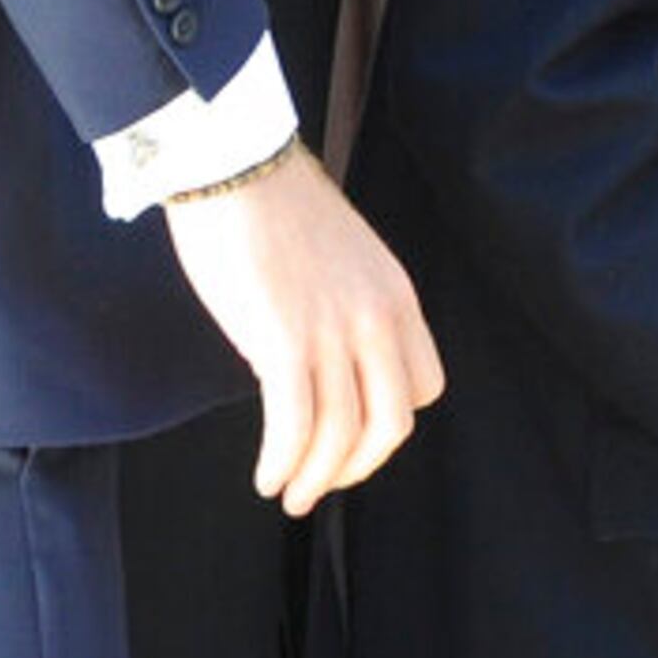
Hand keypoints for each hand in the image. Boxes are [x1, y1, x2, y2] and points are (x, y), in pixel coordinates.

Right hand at [160, 148, 444, 513]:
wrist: (234, 164)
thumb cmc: (275, 208)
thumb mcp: (343, 261)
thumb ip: (348, 309)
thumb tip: (322, 362)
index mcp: (397, 296)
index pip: (423, 384)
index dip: (390, 423)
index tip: (353, 438)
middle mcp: (378, 318)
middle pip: (392, 424)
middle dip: (357, 466)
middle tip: (321, 483)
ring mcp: (334, 331)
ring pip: (342, 437)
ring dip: (313, 478)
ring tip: (287, 494)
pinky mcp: (284, 341)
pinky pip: (294, 426)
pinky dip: (282, 463)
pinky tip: (265, 477)